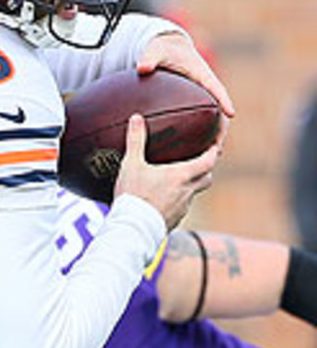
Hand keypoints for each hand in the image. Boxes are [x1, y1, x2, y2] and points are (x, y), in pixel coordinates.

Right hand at [114, 113, 216, 231]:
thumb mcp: (132, 165)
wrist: (131, 229)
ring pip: (193, 195)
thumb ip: (135, 140)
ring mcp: (182, 209)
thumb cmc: (133, 196)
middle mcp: (187, 192)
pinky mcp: (173, 222)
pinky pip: (180, 209)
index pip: (209, 160)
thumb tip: (136, 117)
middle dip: (207, 169)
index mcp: (181, 175)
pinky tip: (164, 202)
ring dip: (190, 187)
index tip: (215, 144)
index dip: (214, 150)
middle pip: (207, 178)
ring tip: (179, 182)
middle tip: (201, 161)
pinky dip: (177, 203)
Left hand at [137, 31, 233, 147]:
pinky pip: (200, 123)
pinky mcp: (195, 106)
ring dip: (214, 137)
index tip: (230, 113)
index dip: (223, 100)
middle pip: (219, 109)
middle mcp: (205, 88)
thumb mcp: (154, 51)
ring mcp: (202, 98)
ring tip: (211, 158)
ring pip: (213, 119)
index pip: (215, 87)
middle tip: (219, 147)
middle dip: (222, 128)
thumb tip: (143, 68)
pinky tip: (192, 155)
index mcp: (200, 73)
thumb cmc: (161, 51)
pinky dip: (200, 138)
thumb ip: (149, 58)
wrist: (166, 50)